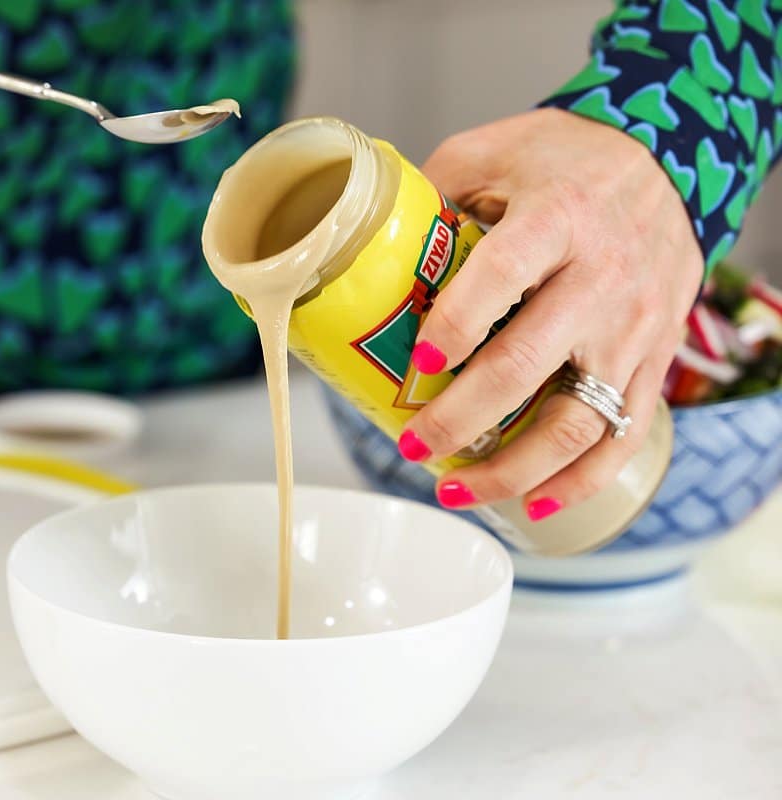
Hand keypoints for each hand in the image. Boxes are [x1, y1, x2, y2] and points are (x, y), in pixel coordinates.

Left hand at [401, 109, 701, 520]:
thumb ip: (432, 195)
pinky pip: (623, 435)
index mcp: (557, 217)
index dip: (458, 323)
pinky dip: (580, 480)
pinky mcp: (656, 359)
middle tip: (410, 445)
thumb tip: (360, 253)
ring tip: (454, 490)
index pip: (504, 273)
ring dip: (513, 468)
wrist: (670, 164)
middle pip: (529, 365)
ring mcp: (635, 326)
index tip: (417, 363)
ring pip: (577, 419)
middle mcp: (602, 276)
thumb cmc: (564, 161)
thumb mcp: (491, 151)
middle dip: (461, 418)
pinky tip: (533, 504)